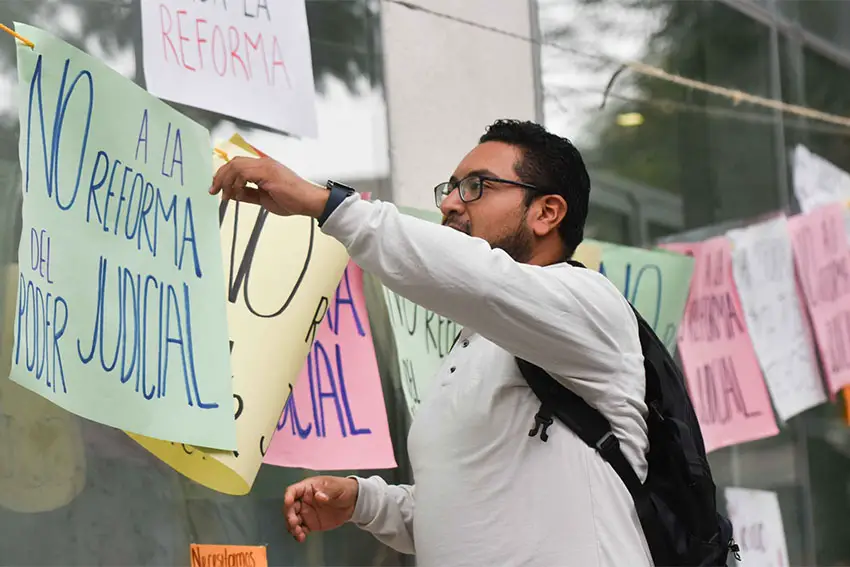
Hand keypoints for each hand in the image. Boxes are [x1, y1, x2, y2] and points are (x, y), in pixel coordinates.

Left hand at [209, 156, 328, 217]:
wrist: (308, 201)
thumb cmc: (292, 200)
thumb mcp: (264, 198)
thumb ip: (249, 194)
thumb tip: (234, 194)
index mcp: (263, 167)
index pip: (238, 164)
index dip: (224, 174)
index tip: (216, 187)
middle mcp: (264, 163)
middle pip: (234, 162)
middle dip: (220, 176)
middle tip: (214, 190)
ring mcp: (266, 166)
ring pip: (236, 166)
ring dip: (226, 181)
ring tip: (225, 195)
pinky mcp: (268, 173)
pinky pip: (244, 173)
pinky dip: (238, 184)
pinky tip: (238, 195)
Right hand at [283, 475, 358, 542]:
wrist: (352, 503)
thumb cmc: (343, 489)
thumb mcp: (336, 487)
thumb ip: (327, 491)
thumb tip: (319, 496)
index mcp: (308, 488)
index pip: (293, 491)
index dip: (288, 496)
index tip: (288, 503)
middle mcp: (303, 500)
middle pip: (290, 507)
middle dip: (289, 515)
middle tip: (294, 523)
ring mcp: (306, 512)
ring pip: (293, 520)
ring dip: (292, 527)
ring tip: (298, 533)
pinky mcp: (310, 523)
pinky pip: (301, 529)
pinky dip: (299, 534)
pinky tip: (301, 538)